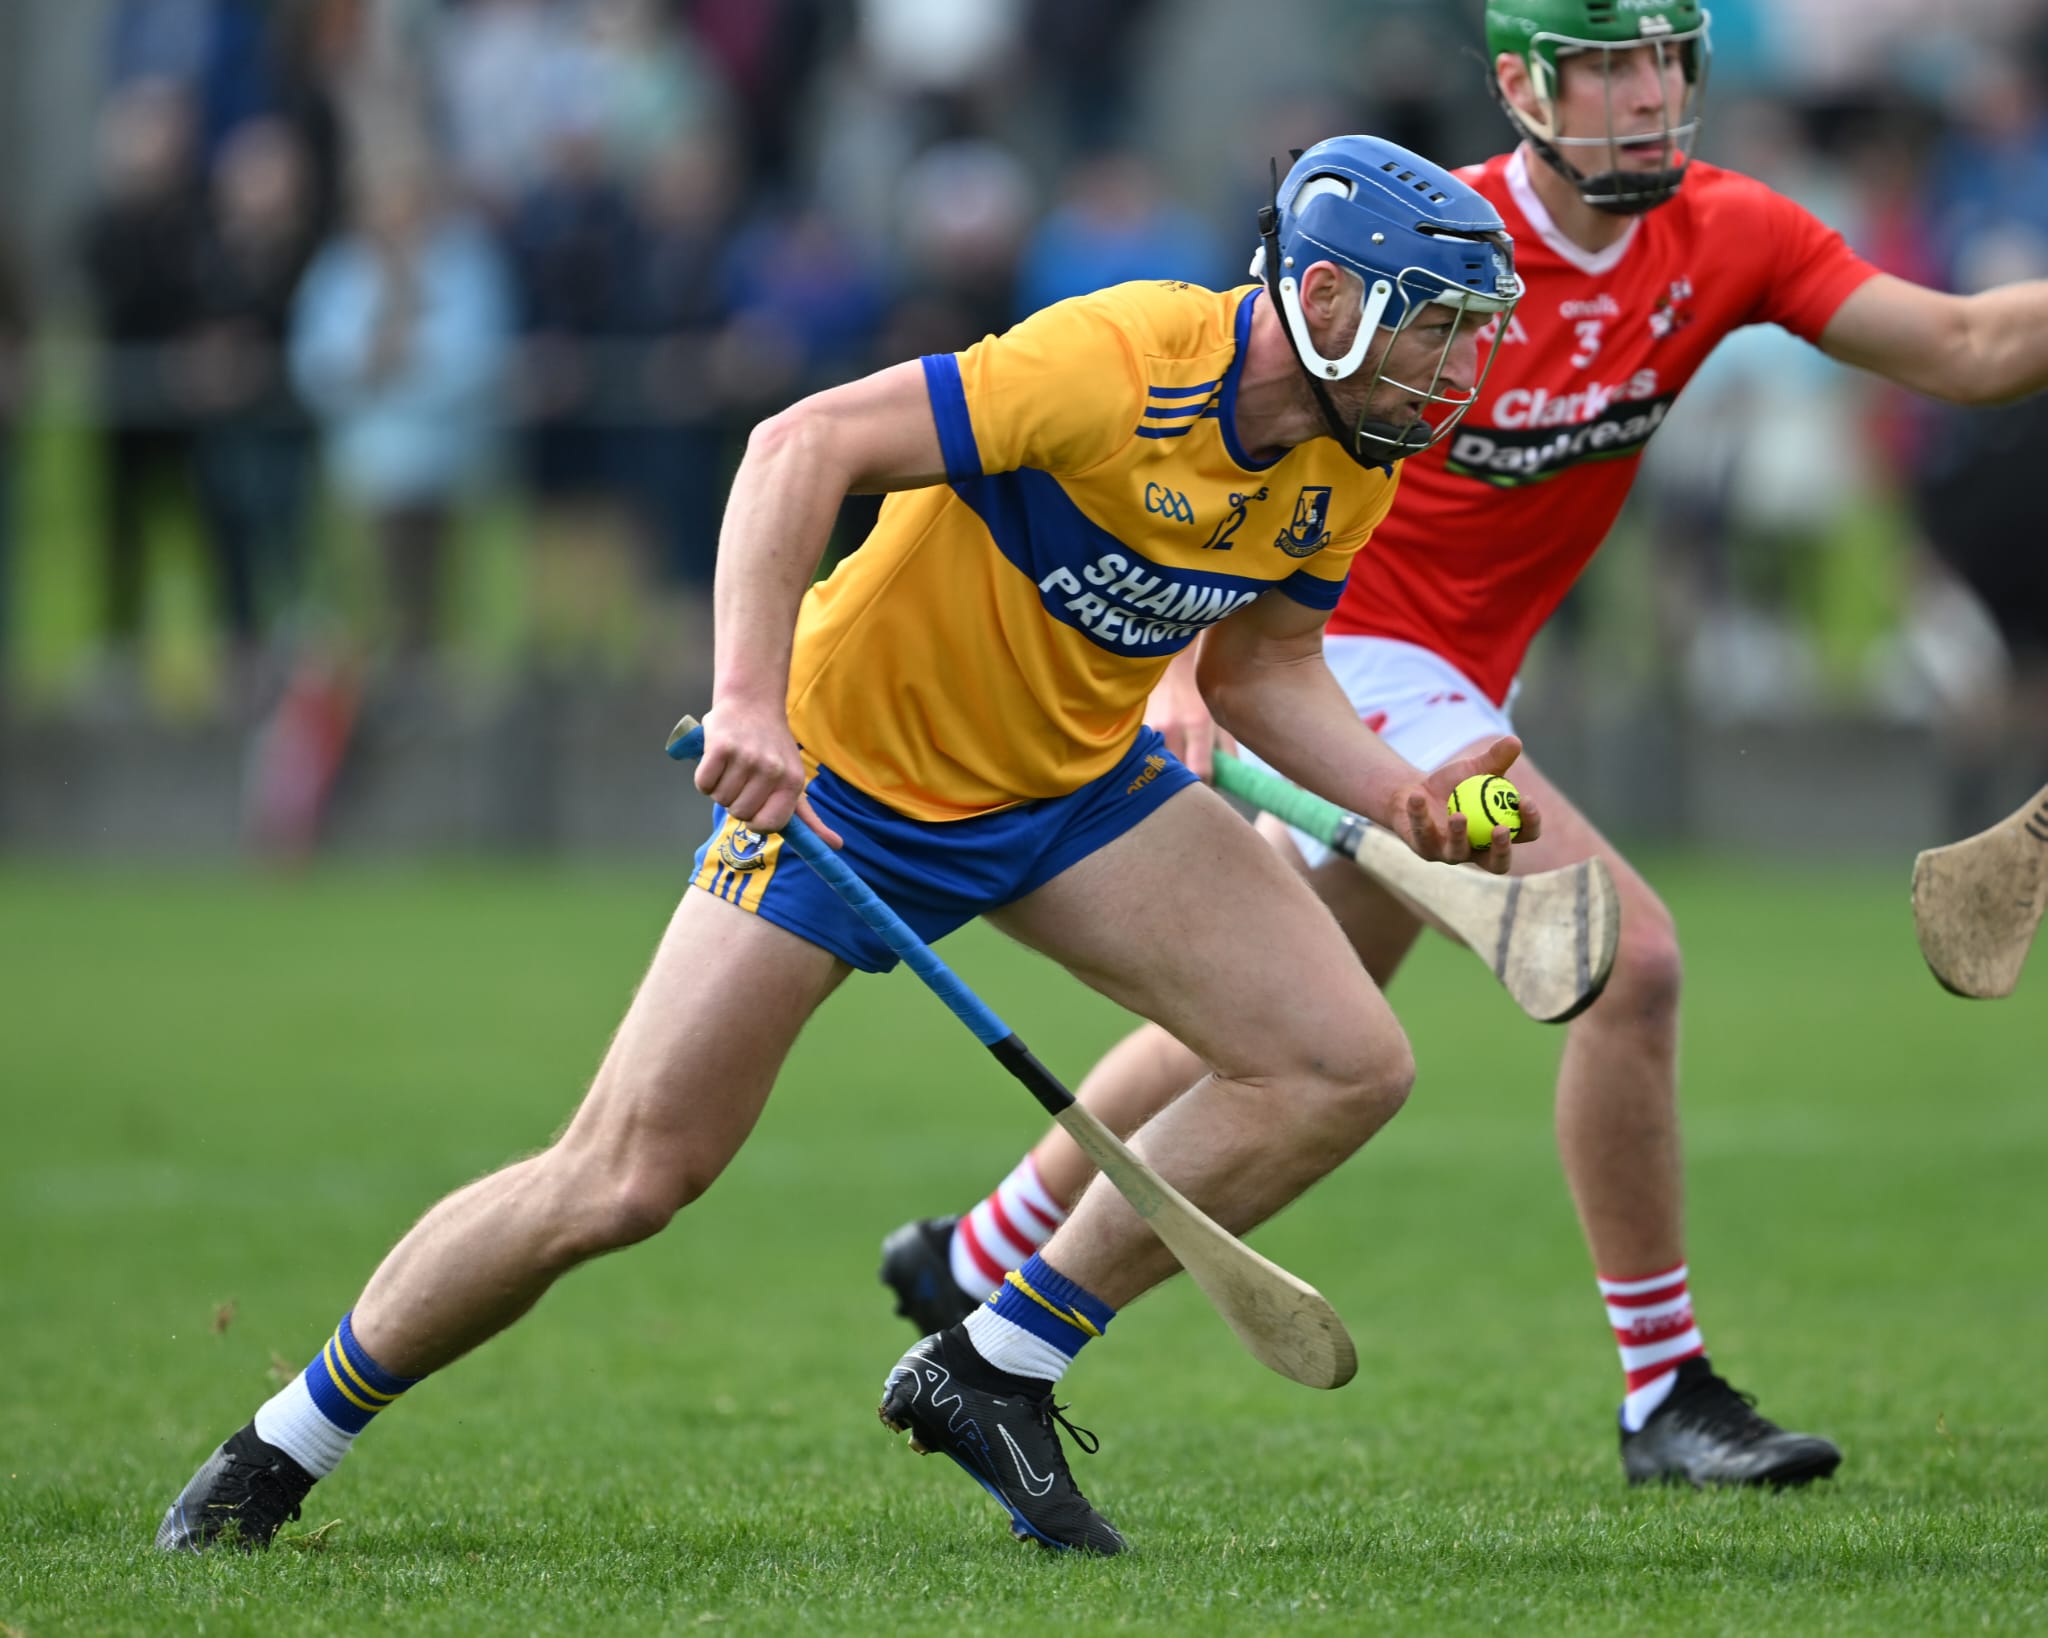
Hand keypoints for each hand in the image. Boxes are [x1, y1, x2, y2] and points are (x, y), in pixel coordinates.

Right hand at [695, 699, 843, 847]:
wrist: (752, 703)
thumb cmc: (772, 748)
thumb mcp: (794, 779)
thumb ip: (810, 817)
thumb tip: (837, 846)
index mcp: (792, 781)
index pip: (767, 825)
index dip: (754, 821)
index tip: (754, 805)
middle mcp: (772, 770)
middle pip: (739, 813)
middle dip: (735, 801)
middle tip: (741, 779)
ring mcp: (746, 758)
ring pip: (720, 799)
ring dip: (720, 788)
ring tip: (731, 768)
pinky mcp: (720, 747)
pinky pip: (703, 784)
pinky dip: (705, 778)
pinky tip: (717, 762)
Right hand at [1147, 660, 1235, 780]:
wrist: (1164, 657)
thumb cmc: (1196, 685)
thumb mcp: (1218, 712)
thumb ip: (1227, 747)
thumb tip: (1232, 777)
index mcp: (1197, 723)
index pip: (1201, 771)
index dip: (1205, 783)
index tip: (1208, 783)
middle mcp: (1170, 726)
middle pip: (1176, 774)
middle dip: (1184, 781)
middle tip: (1191, 780)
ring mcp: (1148, 725)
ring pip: (1156, 765)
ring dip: (1165, 769)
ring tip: (1173, 763)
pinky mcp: (1134, 725)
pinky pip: (1142, 752)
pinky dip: (1150, 756)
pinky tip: (1156, 750)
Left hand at [1388, 735, 1540, 874]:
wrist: (1415, 791)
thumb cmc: (1454, 785)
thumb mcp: (1475, 769)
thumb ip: (1495, 759)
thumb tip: (1515, 741)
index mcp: (1498, 834)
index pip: (1524, 834)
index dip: (1530, 823)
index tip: (1525, 800)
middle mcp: (1477, 851)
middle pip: (1497, 864)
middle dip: (1502, 849)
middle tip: (1500, 829)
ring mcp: (1449, 854)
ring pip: (1457, 852)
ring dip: (1459, 835)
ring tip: (1459, 815)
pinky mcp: (1423, 848)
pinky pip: (1422, 831)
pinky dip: (1419, 812)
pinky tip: (1417, 796)